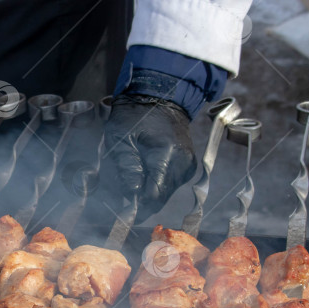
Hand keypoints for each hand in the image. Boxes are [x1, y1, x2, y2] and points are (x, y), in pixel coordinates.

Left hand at [104, 94, 197, 221]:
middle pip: (160, 198)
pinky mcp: (186, 166)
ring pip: (164, 194)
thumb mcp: (121, 140)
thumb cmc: (135, 115)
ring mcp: (187, 166)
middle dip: (140, 200)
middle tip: (121, 191)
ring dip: (146, 192)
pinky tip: (144, 172)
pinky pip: (169, 185)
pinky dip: (155, 184)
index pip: (154, 195)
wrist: (160, 97)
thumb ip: (127, 169)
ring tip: (132, 176)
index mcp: (167, 155)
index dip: (137, 205)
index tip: (122, 208)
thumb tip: (131, 196)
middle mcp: (182, 163)